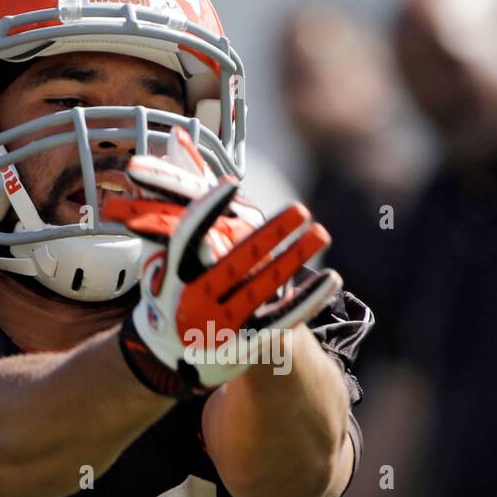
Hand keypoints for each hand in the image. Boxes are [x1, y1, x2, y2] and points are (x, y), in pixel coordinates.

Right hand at [105, 128, 341, 396]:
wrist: (169, 355)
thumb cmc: (170, 291)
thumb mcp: (164, 250)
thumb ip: (176, 195)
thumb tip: (178, 141)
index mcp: (172, 275)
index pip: (187, 239)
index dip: (207, 212)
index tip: (229, 185)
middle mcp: (194, 301)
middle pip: (234, 263)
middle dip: (269, 237)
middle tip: (300, 209)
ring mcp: (221, 325)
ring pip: (262, 289)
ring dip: (294, 260)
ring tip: (322, 233)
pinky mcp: (245, 345)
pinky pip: (282, 320)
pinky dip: (307, 300)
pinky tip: (332, 278)